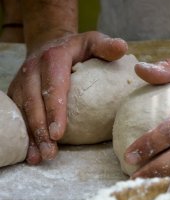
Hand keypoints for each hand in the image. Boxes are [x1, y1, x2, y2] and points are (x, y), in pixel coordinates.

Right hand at [8, 31, 126, 163]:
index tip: (59, 133)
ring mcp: (22, 81)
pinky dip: (22, 133)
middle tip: (50, 152)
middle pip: (34, 102)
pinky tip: (29, 152)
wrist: (50, 43)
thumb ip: (106, 46)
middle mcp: (32, 69)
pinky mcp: (17, 92)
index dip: (55, 109)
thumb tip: (123, 47)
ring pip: (22, 110)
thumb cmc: (79, 47)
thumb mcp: (94, 41)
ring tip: (38, 157)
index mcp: (53, 57)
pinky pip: (17, 113)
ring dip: (29, 136)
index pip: (54, 85)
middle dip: (40, 129)